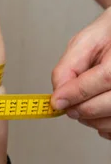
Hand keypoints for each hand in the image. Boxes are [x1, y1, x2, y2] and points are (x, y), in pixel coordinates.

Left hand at [51, 8, 110, 139]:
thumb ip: (68, 67)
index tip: (56, 102)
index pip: (105, 77)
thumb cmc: (107, 36)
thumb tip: (58, 95)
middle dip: (81, 109)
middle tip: (66, 106)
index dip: (77, 93)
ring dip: (92, 120)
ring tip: (81, 107)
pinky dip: (105, 127)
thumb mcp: (84, 43)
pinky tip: (97, 115)